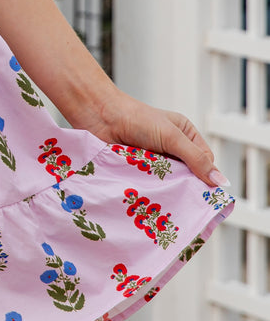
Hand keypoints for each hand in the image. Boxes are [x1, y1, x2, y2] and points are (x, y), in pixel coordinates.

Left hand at [75, 88, 226, 189]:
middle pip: (187, 175)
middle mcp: (172, 149)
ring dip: (167, 190)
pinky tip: (152, 201)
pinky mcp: (138, 171)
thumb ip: (195, 159)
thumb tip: (221, 182)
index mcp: (185, 135)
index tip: (205, 194)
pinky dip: (151, 191)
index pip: (205, 161)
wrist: (99, 116)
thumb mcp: (171, 137)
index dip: (206, 176)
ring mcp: (154, 161)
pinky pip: (150, 186)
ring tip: (168, 202)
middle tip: (187, 204)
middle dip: (186, 186)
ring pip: (168, 183)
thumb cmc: (137, 119)